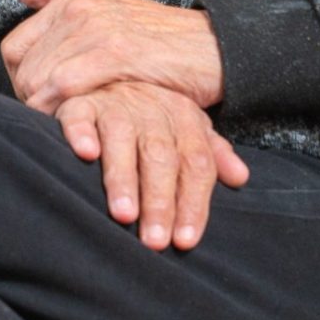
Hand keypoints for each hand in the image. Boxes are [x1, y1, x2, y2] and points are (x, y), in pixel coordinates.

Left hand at [4, 0, 223, 112]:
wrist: (215, 48)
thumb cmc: (162, 38)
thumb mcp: (113, 7)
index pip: (14, 46)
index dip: (18, 79)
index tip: (36, 102)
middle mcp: (79, 8)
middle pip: (22, 66)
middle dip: (29, 99)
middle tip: (50, 122)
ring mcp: (96, 28)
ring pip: (39, 77)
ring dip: (43, 110)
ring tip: (61, 128)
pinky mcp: (116, 52)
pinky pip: (64, 85)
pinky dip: (60, 110)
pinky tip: (72, 128)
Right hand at [55, 80, 249, 250]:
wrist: (108, 78)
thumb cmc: (150, 119)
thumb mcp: (186, 131)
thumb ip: (210, 154)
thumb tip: (240, 178)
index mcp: (183, 117)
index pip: (195, 163)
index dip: (193, 202)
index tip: (185, 240)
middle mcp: (151, 108)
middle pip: (160, 157)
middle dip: (159, 201)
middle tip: (155, 240)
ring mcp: (114, 104)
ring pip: (122, 139)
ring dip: (123, 178)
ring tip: (123, 214)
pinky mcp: (79, 104)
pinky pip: (79, 117)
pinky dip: (82, 134)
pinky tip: (85, 154)